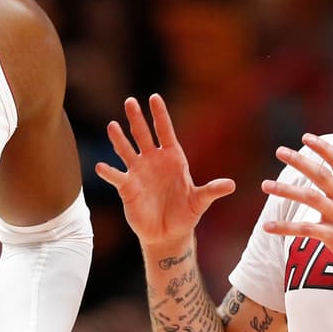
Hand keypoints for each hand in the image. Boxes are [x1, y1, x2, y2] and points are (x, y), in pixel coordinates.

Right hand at [95, 94, 234, 253]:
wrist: (168, 233)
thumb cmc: (185, 214)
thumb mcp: (200, 201)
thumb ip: (211, 191)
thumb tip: (231, 185)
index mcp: (172, 158)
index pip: (165, 131)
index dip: (160, 115)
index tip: (154, 97)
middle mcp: (153, 160)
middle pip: (143, 135)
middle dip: (137, 119)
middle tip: (130, 101)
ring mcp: (138, 172)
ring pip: (126, 151)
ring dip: (119, 139)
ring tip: (112, 126)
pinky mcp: (127, 187)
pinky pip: (117, 177)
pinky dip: (109, 172)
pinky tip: (101, 167)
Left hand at [261, 134, 332, 287]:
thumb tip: (331, 189)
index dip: (324, 148)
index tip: (306, 137)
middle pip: (322, 175)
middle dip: (300, 161)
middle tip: (280, 151)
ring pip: (311, 198)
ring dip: (285, 190)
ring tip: (265, 185)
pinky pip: (306, 229)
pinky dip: (285, 227)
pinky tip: (267, 227)